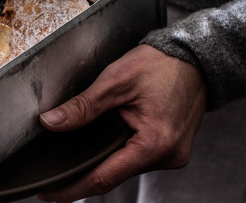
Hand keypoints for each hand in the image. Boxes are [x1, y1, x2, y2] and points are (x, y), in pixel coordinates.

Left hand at [37, 44, 206, 201]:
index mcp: (155, 144)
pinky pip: (137, 158)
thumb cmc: (162, 64)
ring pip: (125, 168)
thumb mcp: (116, 80)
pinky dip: (118, 153)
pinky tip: (101, 146)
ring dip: (101, 162)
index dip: (72, 188)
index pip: (104, 178)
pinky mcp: (171, 149)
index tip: (48, 194)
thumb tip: (51, 122)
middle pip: (114, 175)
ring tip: (72, 159)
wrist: (196, 57)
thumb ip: (83, 106)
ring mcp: (172, 156)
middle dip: (83, 176)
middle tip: (51, 178)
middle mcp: (167, 157)